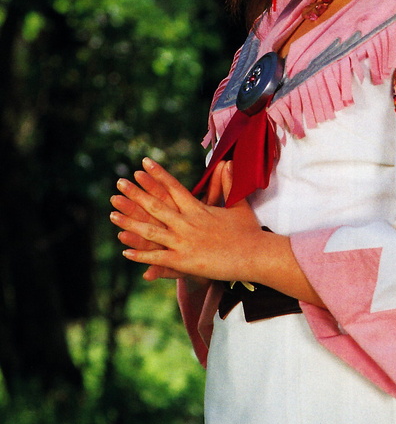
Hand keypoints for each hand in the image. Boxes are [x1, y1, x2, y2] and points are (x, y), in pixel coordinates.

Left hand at [110, 157, 266, 283]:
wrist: (256, 255)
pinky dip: (140, 254)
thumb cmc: (249, 232)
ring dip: (130, 222)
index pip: (173, 188)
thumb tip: (227, 163)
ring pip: (151, 230)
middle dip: (136, 193)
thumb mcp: (238, 205)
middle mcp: (188, 222)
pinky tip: (124, 250)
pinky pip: (157, 257)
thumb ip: (228, 185)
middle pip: (156, 205)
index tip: (143, 163)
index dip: (157, 175)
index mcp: (199, 209)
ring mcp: (184, 242)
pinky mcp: (185, 261)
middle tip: (119, 182)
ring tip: (112, 213)